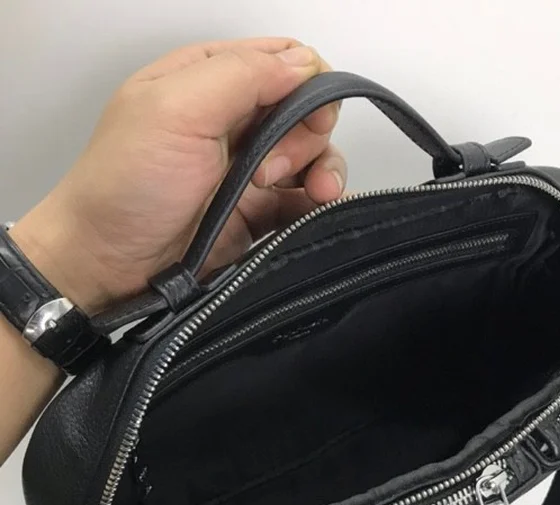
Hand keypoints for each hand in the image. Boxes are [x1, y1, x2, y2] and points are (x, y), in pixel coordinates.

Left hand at [10, 38, 345, 312]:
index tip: (306, 115)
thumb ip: (241, 76)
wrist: (109, 264)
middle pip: (306, 108)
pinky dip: (322, 204)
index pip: (282, 59)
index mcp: (208, 79)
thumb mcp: (174, 110)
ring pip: (315, 155)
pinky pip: (309, 200)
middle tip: (272, 168)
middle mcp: (234, 120)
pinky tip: (319, 211)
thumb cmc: (127, 186)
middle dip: (307, 134)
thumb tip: (303, 62)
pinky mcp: (260, 212)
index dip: (306, 81)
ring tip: (312, 194)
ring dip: (323, 171)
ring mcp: (250, 168)